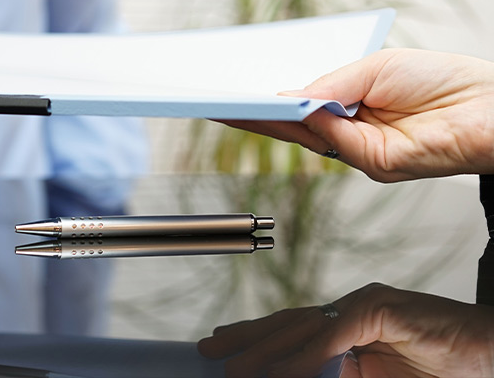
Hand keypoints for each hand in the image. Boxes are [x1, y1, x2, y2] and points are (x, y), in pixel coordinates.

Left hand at [198, 282, 493, 377]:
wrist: (491, 354)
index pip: (292, 330)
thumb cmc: (442, 368)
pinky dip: (307, 355)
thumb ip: (336, 376)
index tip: (224, 345)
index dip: (256, 337)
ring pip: (303, 327)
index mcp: (348, 326)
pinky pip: (335, 335)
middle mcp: (351, 309)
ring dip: (264, 349)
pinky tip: (282, 369)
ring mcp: (365, 305)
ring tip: (232, 365)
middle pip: (288, 323)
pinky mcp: (382, 309)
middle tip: (209, 348)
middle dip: (246, 337)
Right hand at [217, 48, 493, 181]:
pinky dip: (308, 121)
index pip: (297, 107)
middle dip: (253, 112)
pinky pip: (330, 140)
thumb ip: (330, 84)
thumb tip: (287, 94)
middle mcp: (350, 133)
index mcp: (349, 108)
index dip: (264, 101)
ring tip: (236, 100)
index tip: (233, 92)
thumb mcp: (375, 68)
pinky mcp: (373, 162)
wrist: (491, 106)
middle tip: (219, 100)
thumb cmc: (442, 81)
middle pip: (291, 125)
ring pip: (303, 135)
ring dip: (268, 118)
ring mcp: (359, 151)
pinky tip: (286, 102)